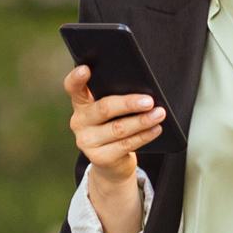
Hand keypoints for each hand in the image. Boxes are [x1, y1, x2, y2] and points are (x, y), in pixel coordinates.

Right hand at [65, 64, 163, 181]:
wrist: (111, 163)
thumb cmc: (114, 126)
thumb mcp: (110, 112)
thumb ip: (116, 98)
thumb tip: (145, 91)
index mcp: (81, 104)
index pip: (73, 88)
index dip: (76, 78)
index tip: (85, 69)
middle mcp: (79, 121)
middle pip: (104, 109)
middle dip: (129, 104)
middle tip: (149, 101)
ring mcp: (86, 141)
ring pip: (118, 128)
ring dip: (142, 121)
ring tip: (159, 114)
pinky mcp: (99, 157)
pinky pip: (126, 144)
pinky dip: (144, 136)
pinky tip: (155, 129)